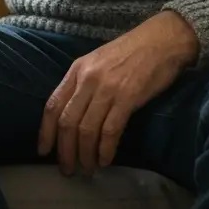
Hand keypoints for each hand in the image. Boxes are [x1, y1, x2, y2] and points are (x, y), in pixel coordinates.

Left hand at [37, 11, 198, 174]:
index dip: (45, 133)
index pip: (52, 105)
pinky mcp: (128, 97)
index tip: (44, 152)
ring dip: (85, 155)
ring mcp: (108, 88)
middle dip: (65, 151)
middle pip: (67, 123)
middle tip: (68, 170)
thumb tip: (73, 115)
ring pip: (86, 130)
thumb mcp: (99, 60)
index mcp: (78, 68)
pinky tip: (106, 160)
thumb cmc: (133, 50)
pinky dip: (105, 150)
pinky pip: (110, 131)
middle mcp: (88, 79)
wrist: (164, 38)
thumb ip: (84, 83)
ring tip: (87, 169)